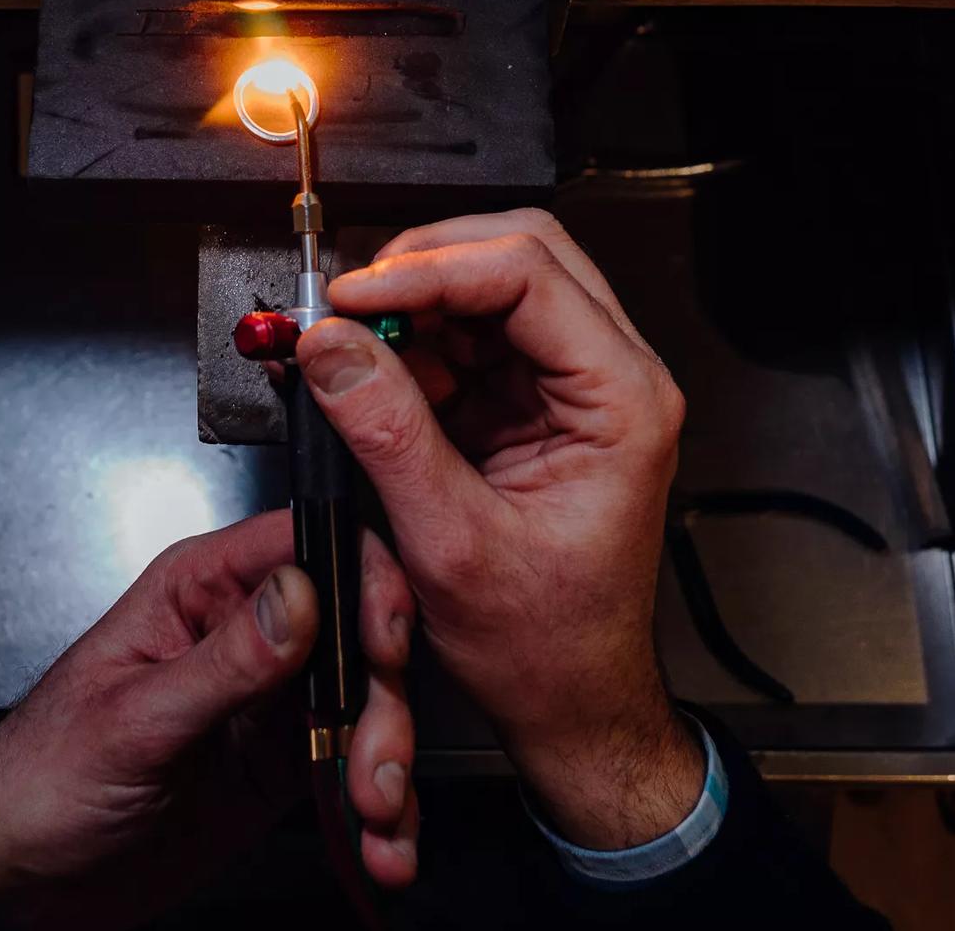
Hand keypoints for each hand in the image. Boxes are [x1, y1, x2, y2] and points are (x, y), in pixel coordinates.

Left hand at [0, 510, 416, 927]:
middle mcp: (246, 631)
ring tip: (376, 814)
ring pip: (367, 697)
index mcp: (201, 588)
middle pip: (355, 624)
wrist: (21, 881)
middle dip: (382, 692)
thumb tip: (301, 593)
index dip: (362, 578)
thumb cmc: (40, 776)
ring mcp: (271, 697)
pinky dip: (381, 805)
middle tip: (378, 756)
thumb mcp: (134, 720)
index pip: (306, 542)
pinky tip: (379, 842)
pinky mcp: (283, 760)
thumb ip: (224, 661)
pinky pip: (354, 763)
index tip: (382, 640)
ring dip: (387, 756)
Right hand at [296, 209, 701, 850]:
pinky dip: (408, 342)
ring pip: (488, 287)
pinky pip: (465, 338)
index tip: (353, 295)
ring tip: (345, 342)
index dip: (431, 269)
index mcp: (623, 401)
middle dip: (424, 265)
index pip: (529, 275)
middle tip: (348, 300)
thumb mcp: (452, 543)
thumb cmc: (547, 644)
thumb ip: (388, 435)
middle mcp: (608, 376)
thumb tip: (332, 345)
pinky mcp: (528, 401)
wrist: (571, 699)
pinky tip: (366, 372)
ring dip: (410, 303)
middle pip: (519, 255)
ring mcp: (569, 384)